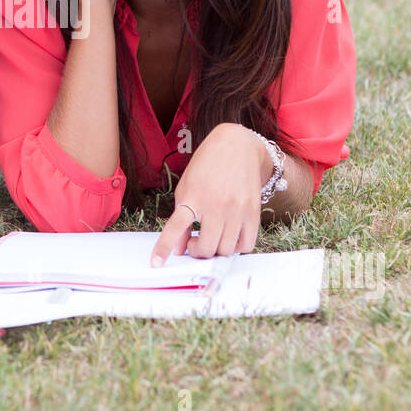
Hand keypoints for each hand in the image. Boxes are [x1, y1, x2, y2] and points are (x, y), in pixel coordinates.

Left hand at [150, 123, 269, 264]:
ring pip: (226, 250)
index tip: (156, 263)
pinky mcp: (253, 212)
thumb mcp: (186, 188)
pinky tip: (228, 237)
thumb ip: (182, 219)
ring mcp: (237, 210)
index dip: (164, 247)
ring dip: (216, 251)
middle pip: (207, 248)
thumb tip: (179, 249)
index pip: (176, 227)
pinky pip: (246, 244)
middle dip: (197, 252)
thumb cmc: (207, 166)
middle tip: (194, 243)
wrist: (237, 146)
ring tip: (211, 237)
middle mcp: (216, 205)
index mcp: (194, 196)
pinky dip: (236, 248)